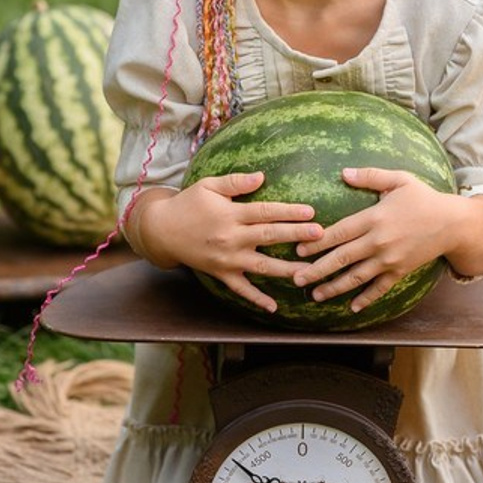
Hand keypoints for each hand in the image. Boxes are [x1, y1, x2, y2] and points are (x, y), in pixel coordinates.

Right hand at [130, 173, 322, 313]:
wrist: (161, 231)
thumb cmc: (188, 204)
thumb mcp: (208, 186)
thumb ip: (236, 182)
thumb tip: (262, 176)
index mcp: (230, 214)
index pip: (266, 212)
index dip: (289, 212)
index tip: (311, 212)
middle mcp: (231, 238)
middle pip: (269, 236)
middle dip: (296, 236)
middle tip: (321, 236)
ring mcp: (227, 259)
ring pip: (261, 266)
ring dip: (286, 269)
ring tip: (309, 271)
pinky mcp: (221, 274)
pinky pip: (241, 289)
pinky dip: (257, 298)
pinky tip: (274, 306)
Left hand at [290, 167, 462, 312]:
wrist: (453, 224)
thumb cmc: (424, 198)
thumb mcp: (399, 180)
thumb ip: (370, 176)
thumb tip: (344, 172)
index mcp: (375, 218)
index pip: (339, 232)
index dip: (317, 241)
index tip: (299, 248)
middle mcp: (379, 242)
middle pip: (342, 258)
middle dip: (317, 269)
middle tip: (296, 277)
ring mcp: (390, 260)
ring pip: (356, 277)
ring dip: (334, 287)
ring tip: (315, 295)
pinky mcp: (400, 272)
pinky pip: (380, 288)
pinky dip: (366, 299)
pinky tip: (353, 307)